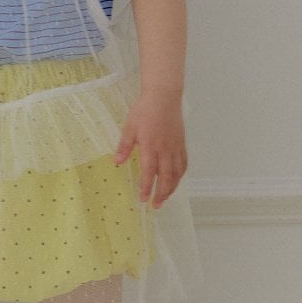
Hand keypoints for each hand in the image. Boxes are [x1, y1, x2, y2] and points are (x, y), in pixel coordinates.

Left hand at [113, 93, 186, 207]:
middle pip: (166, 178)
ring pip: (176, 174)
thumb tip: (117, 162)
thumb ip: (124, 146)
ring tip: (165, 198)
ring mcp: (176, 147)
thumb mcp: (129, 127)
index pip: (149, 173)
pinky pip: (183, 164)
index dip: (147, 188)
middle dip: (161, 194)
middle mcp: (165, 150)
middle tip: (155, 205)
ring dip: (172, 188)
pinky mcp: (182, 144)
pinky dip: (180, 175)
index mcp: (151, 147)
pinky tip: (176, 181)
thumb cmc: (144, 110)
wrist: (163, 97)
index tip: (143, 199)